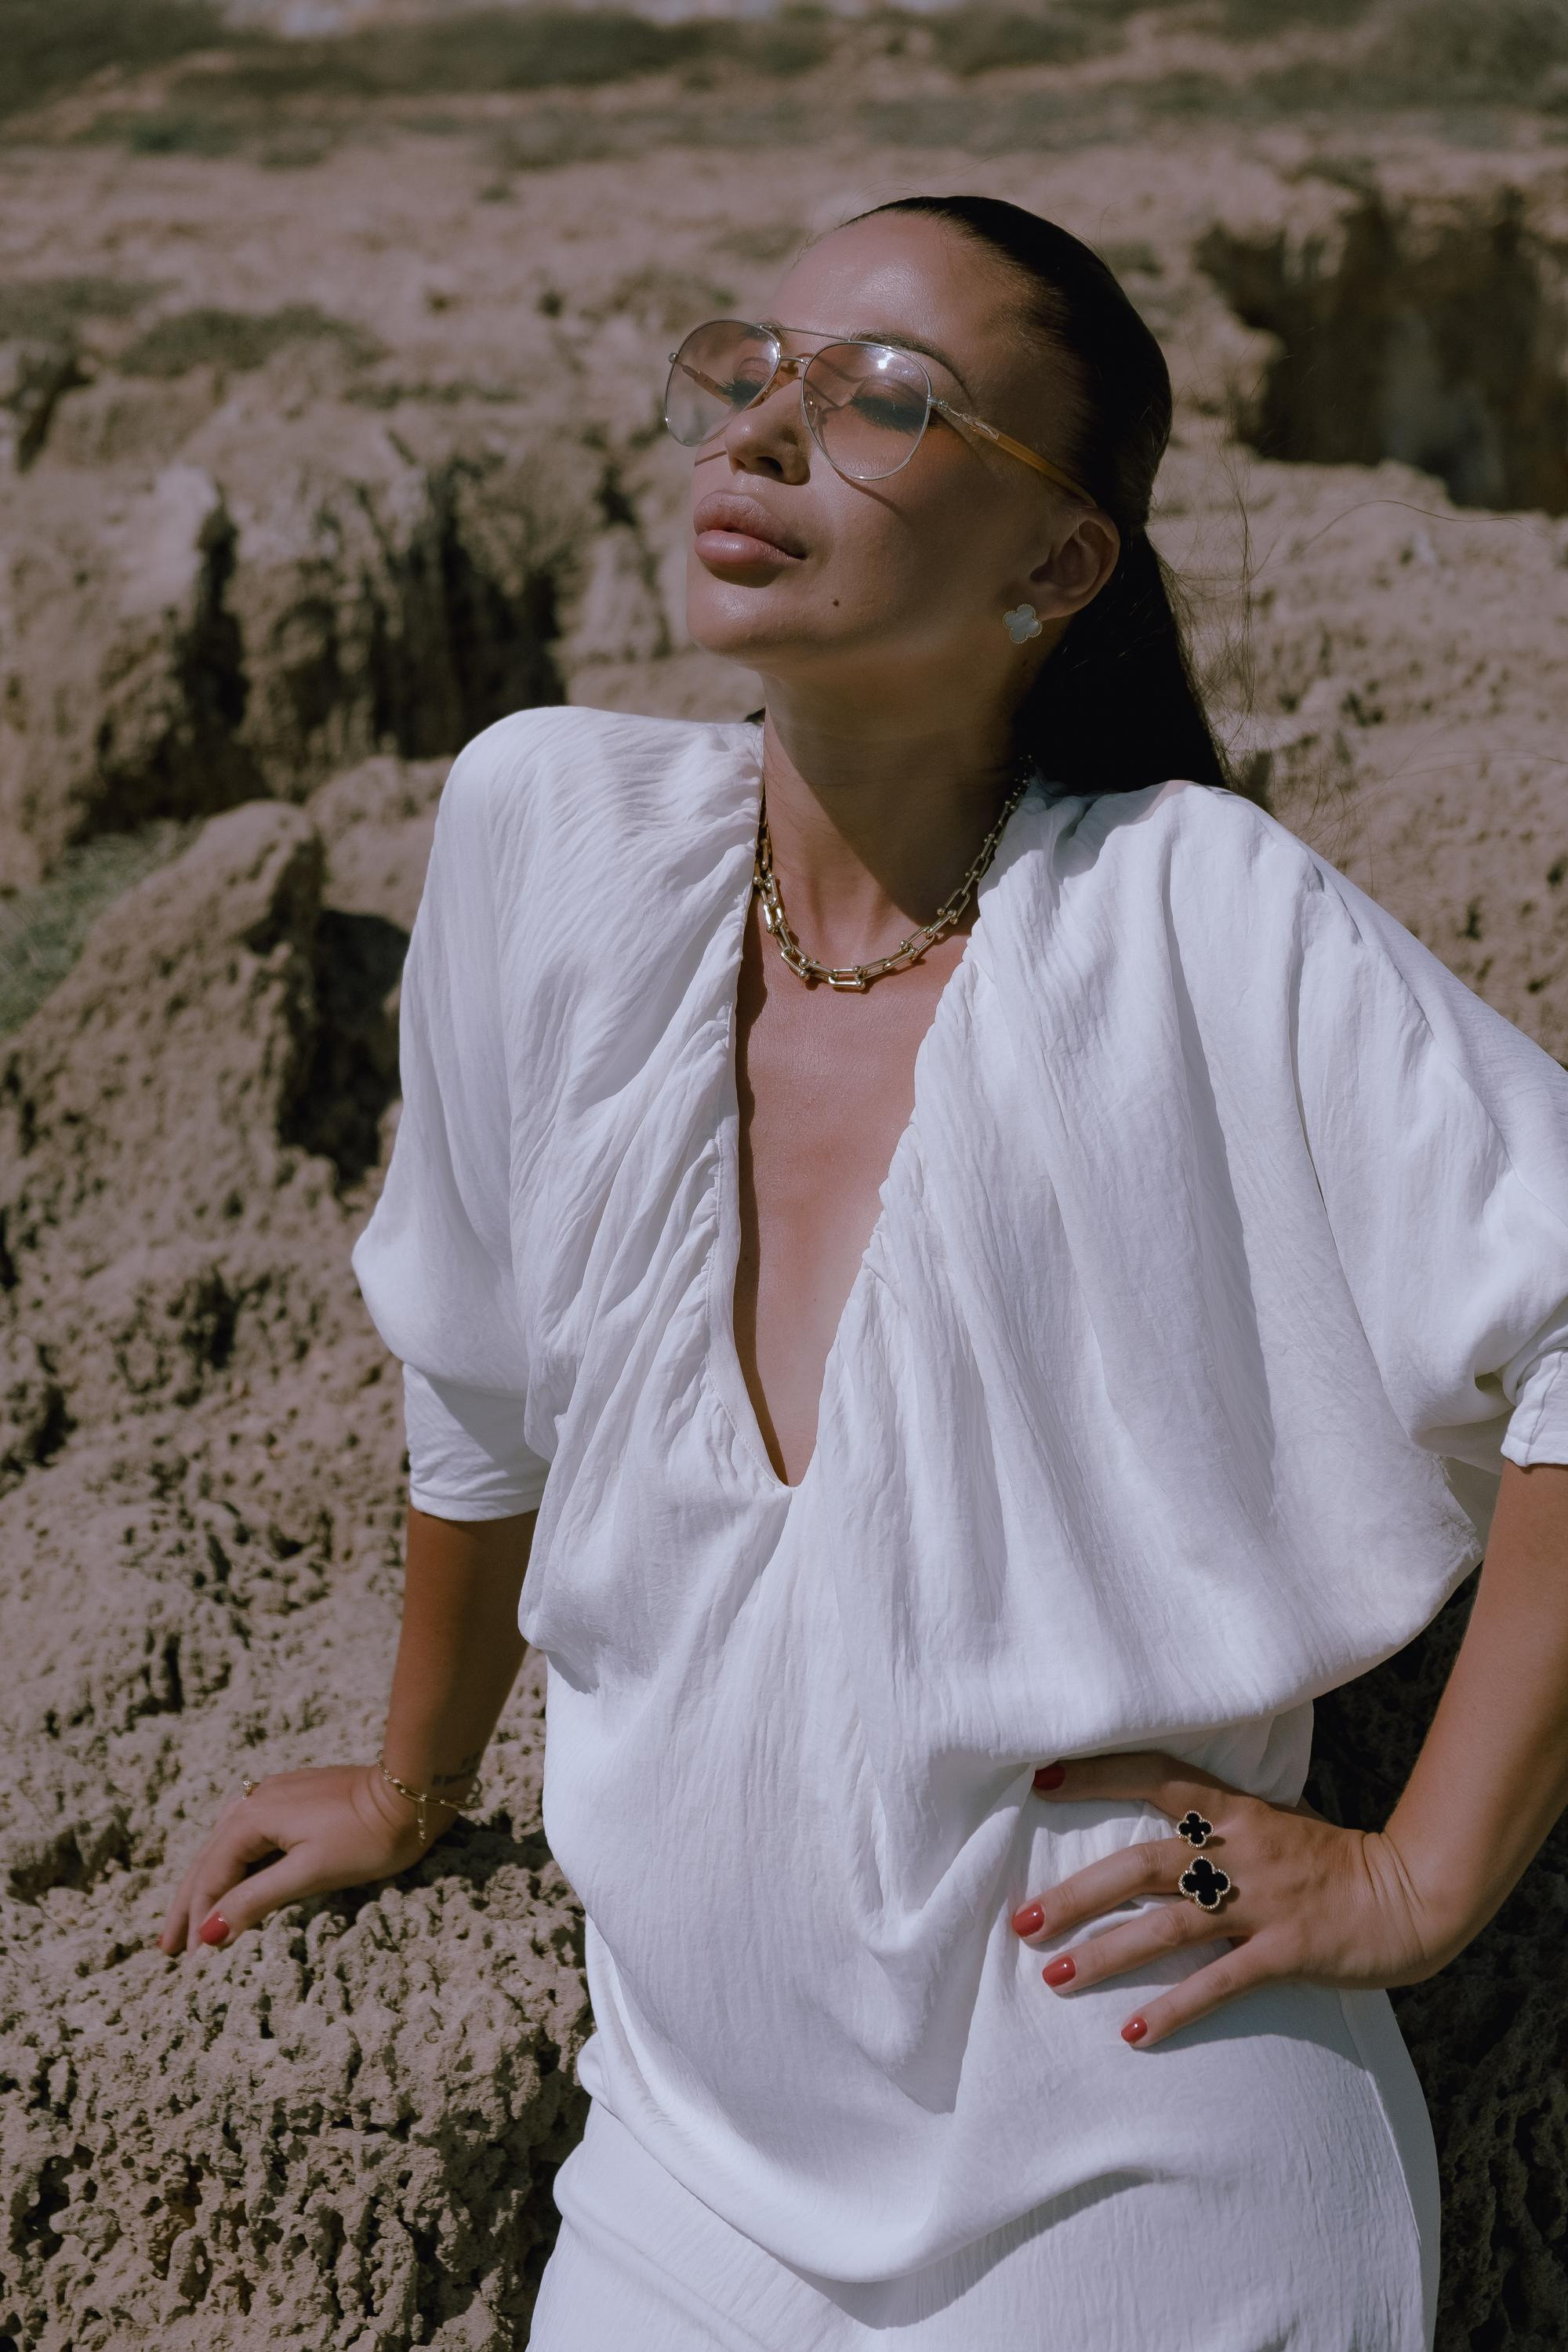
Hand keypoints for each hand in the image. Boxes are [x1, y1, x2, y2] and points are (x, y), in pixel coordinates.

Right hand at [155, 1762, 439, 1956]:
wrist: (412, 1790)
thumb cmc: (367, 1836)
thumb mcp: (310, 1873)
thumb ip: (256, 1899)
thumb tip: (208, 1931)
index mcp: (253, 1816)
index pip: (212, 1875)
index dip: (198, 1918)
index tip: (190, 1959)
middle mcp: (256, 1799)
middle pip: (209, 1858)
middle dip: (189, 1904)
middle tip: (166, 1948)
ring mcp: (275, 1795)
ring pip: (226, 1846)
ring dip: (207, 1883)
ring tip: (191, 1919)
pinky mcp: (295, 1797)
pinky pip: (248, 1835)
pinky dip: (233, 1864)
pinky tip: (231, 1876)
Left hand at [1011, 1750, 1455, 2047]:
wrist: (1409, 1895)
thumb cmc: (1333, 1860)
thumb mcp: (1274, 1821)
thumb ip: (1220, 1820)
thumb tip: (1161, 1818)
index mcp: (1235, 1811)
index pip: (1155, 1778)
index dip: (1098, 1775)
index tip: (1041, 1778)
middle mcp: (1238, 1852)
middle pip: (1141, 1865)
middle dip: (1077, 1892)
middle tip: (1022, 1918)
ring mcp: (1260, 1903)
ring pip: (1167, 1926)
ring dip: (1107, 1953)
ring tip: (1055, 1975)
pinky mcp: (1284, 1952)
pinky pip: (1219, 1984)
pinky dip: (1175, 2009)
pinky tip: (1134, 2034)